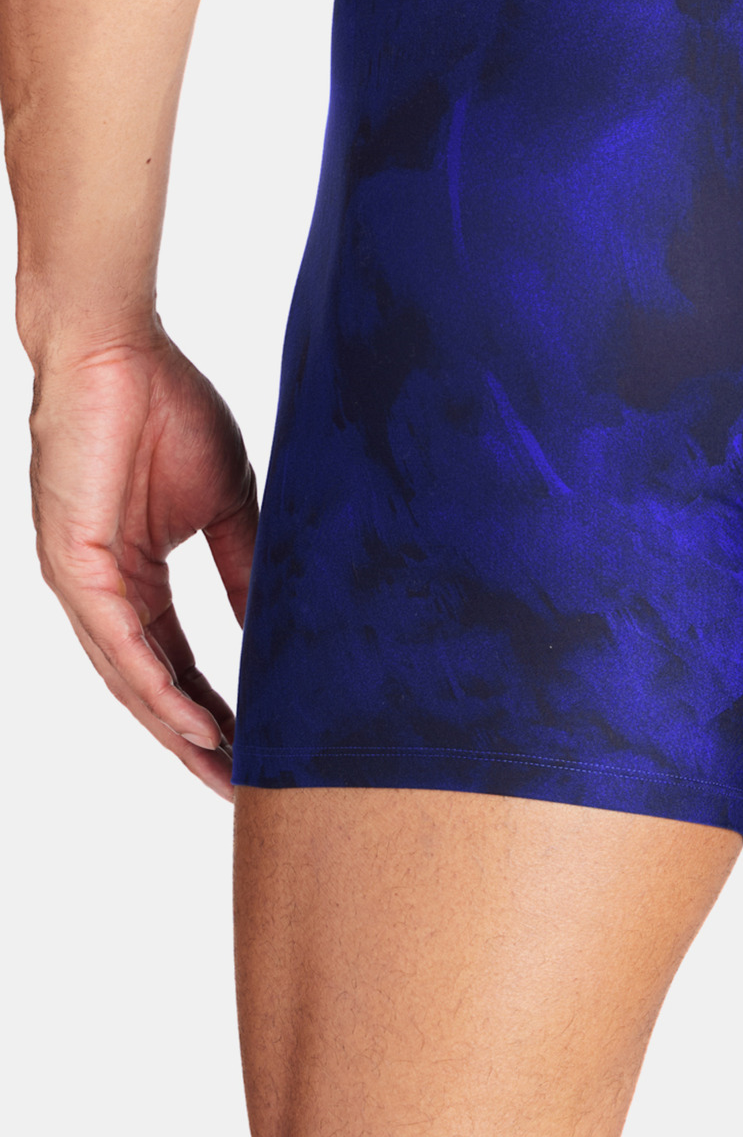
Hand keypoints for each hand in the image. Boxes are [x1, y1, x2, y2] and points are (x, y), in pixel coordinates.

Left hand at [28, 327, 257, 797]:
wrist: (118, 348)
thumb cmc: (164, 406)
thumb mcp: (228, 502)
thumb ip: (244, 566)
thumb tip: (273, 625)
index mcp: (134, 578)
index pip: (176, 663)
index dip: (215, 710)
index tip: (260, 750)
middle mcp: (101, 592)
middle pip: (149, 688)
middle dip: (195, 742)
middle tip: (242, 789)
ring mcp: (82, 581)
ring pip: (130, 678)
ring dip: (177, 731)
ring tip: (226, 771)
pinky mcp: (73, 563)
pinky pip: (117, 642)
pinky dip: (157, 686)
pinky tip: (194, 721)